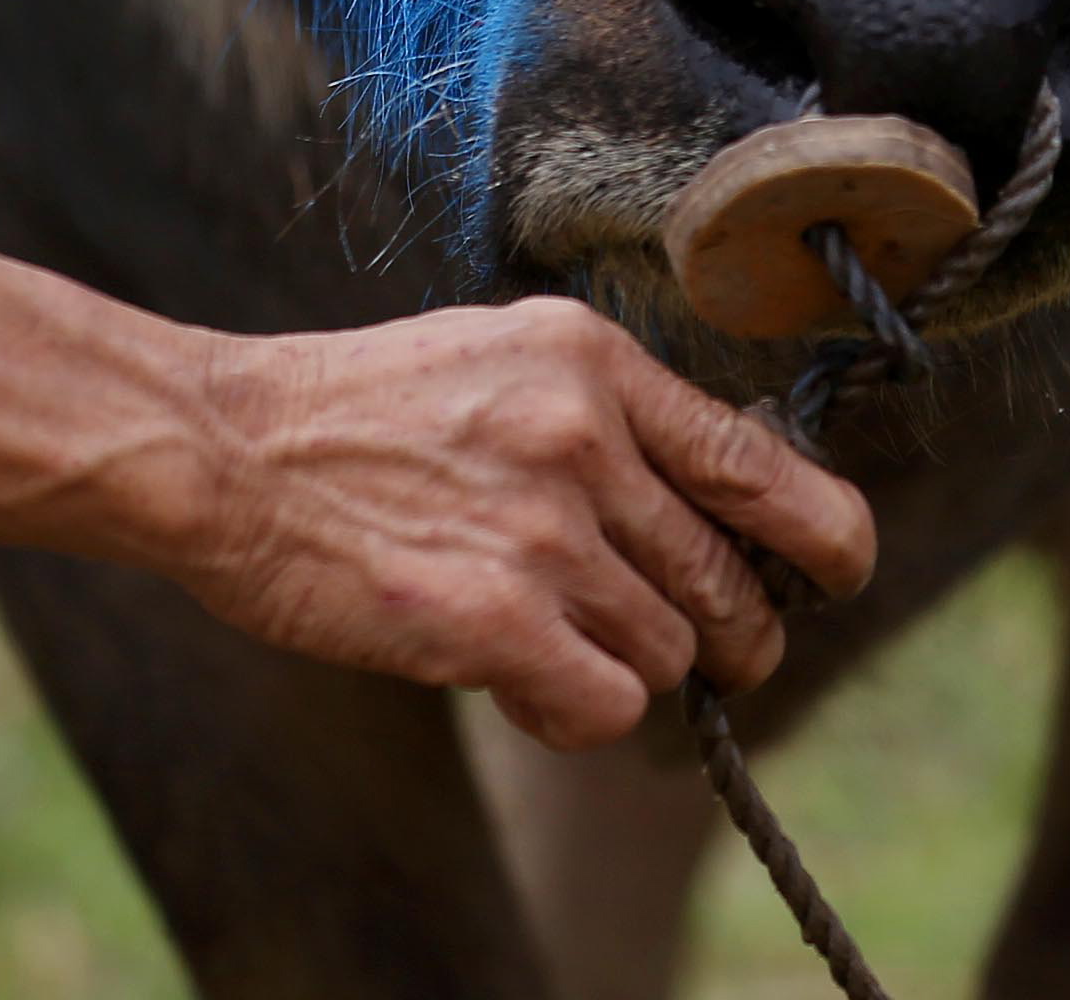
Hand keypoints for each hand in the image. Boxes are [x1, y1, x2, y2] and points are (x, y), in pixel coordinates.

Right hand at [170, 302, 874, 748]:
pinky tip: (524, 680)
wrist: (226, 451)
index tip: (843, 568)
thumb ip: (605, 415)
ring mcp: (542, 530)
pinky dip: (579, 711)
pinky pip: (606, 702)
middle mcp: (583, 438)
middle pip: (727, 577)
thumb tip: (709, 500)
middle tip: (718, 655)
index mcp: (593, 362)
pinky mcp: (493, 618)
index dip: (826, 531)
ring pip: (667, 649)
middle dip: (738, 634)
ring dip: (629, 667)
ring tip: (557, 643)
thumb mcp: (500, 358)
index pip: (758, 461)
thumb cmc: (354, 412)